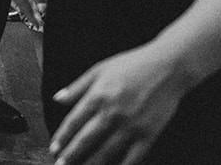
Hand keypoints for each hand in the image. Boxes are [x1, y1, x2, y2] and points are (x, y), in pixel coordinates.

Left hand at [49, 45, 190, 164]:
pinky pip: (133, 158)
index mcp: (98, 96)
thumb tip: (57, 99)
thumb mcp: (99, 70)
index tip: (54, 149)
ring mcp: (131, 126)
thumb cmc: (131, 65)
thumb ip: (77, 87)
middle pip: (86, 140)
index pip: (74, 121)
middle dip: (71, 155)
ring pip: (107, 152)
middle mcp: (112, 113)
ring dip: (92, 164)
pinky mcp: (149, 135)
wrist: (167, 68)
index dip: (62, 137)